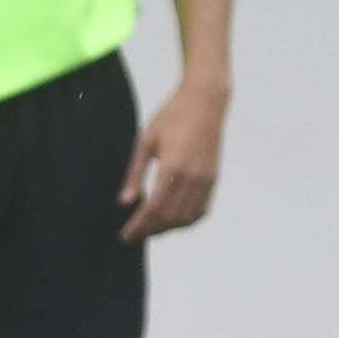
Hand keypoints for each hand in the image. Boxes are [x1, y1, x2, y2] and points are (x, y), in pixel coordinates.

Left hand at [120, 80, 227, 240]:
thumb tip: (125, 201)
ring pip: (187, 218)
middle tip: (134, 234)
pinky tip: (173, 220)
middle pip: (170, 218)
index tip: (126, 236)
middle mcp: (192, 177)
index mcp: (172, 167)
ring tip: (151, 229)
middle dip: (150, 230)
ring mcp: (206, 179)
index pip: (153, 208)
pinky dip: (187, 221)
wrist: (205, 101)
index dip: (138, 226)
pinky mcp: (213, 178)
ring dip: (168, 228)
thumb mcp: (146, 141)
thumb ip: (135, 173)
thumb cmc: (172, 116)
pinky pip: (201, 210)